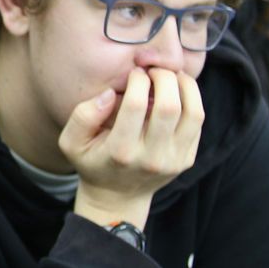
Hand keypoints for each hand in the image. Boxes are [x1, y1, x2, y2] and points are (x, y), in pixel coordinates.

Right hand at [59, 67, 203, 228]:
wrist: (117, 197)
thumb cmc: (92, 162)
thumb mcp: (71, 142)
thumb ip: (83, 115)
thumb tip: (111, 93)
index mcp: (120, 151)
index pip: (135, 104)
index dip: (137, 80)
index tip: (134, 73)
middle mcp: (151, 157)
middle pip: (169, 106)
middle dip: (164, 77)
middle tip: (155, 70)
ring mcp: (173, 160)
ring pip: (194, 113)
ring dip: (185, 86)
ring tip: (172, 76)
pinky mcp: (187, 159)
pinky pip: (198, 122)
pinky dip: (191, 100)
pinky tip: (177, 93)